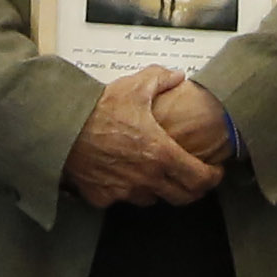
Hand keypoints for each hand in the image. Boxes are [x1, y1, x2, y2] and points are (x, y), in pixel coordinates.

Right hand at [64, 66, 223, 209]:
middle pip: (182, 197)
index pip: (200, 179)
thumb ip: (162, 79)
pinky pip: (122, 199)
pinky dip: (126, 190)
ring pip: (152, 199)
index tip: (215, 172)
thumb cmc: (99, 109)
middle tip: (194, 177)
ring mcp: (124, 191)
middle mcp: (146, 178)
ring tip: (157, 174)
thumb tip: (177, 76)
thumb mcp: (135, 87)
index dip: (213, 178)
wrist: (61, 127)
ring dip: (159, 189)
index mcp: (162, 154)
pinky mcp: (102, 196)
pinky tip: (123, 175)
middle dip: (193, 189)